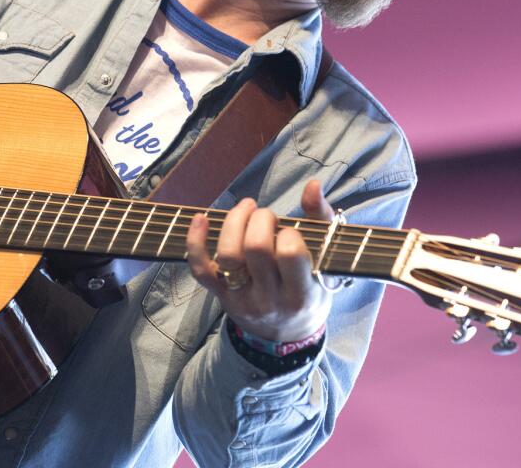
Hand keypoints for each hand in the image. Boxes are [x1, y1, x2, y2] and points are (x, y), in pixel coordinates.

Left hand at [186, 179, 333, 343]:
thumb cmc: (310, 290)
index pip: (290, 254)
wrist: (286, 336)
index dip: (288, 233)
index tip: (290, 232)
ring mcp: (241, 298)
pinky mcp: (219, 295)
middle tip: (267, 217)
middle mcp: (269, 298)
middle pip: (256, 248)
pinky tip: (201, 218)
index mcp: (300, 293)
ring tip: (246, 210)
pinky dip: (196, 241)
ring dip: (234, 222)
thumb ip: (320, 220)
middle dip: (261, 220)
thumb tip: (313, 185)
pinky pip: (200, 269)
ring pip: (228, 255)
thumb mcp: (325, 262)